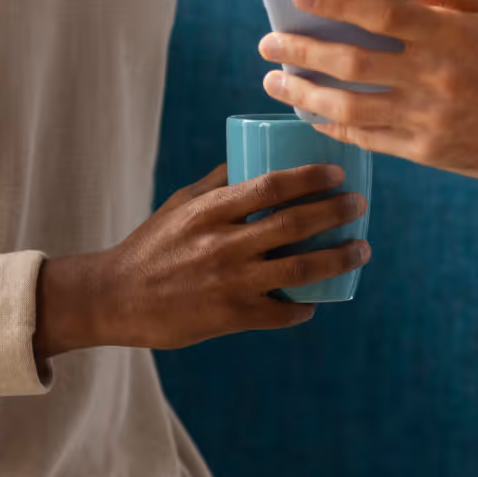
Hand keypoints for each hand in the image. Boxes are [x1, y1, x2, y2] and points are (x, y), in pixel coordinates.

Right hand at [34, 164, 369, 359]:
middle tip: (359, 204)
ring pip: (299, 270)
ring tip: (360, 249)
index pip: (272, 186)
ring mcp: (230, 283)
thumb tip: (254, 158)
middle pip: (294, 224)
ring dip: (337, 258)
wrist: (116, 298)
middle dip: (335, 212)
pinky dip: (304, 306)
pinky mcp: (230, 317)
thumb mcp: (182, 203)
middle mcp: (224, 244)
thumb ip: (219, 182)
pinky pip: (280, 313)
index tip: (338, 172)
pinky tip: (318, 300)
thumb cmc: (152, 243)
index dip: (310, 177)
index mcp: (212, 210)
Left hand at [257, 0, 477, 209]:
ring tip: (274, 81)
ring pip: (349, 106)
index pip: (380, 14)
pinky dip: (333, 126)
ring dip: (303, 93)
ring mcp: (428, 119)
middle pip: (351, 62)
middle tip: (268, 40)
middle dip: (301, 49)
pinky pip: (367, 139)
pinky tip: (311, 114)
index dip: (335, 2)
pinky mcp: (425, 152)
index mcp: (448, 36)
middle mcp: (435, 78)